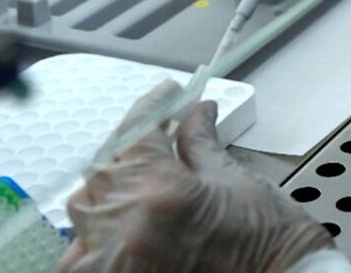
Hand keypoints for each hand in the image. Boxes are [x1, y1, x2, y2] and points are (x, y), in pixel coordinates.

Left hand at [60, 81, 332, 272]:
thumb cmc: (270, 241)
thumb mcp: (235, 179)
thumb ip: (201, 143)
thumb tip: (195, 112)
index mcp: (162, 191)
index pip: (136, 133)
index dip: (151, 107)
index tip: (167, 95)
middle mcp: (128, 226)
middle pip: (105, 168)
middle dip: (133, 147)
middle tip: (161, 134)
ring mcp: (116, 260)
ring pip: (86, 208)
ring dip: (110, 189)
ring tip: (144, 179)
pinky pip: (80, 255)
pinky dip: (93, 235)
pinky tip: (123, 223)